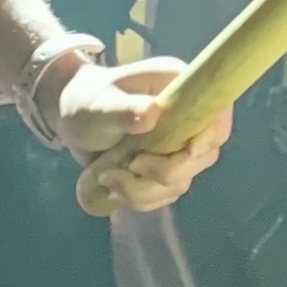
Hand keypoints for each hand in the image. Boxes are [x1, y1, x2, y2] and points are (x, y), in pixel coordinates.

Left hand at [56, 59, 230, 217]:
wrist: (69, 119)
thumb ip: (124, 109)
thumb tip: (152, 114)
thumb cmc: (86, 100)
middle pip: (202, 156)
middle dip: (165, 172)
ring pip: (180, 180)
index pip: (217, 115)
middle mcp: (187, 118)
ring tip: (107, 178)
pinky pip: (163, 193)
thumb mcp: (100, 104)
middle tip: (131, 167)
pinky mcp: (163, 167)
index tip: (186, 152)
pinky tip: (112, 187)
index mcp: (181, 89)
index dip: (209, 138)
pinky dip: (139, 197)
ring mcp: (176, 146)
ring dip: (144, 190)